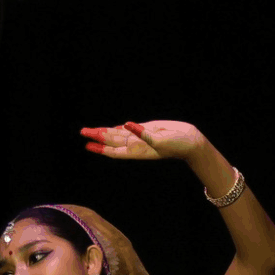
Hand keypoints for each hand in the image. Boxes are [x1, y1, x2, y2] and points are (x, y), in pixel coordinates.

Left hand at [80, 120, 206, 160]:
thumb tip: (127, 124)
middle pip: (113, 141)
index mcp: (138, 150)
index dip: (101, 148)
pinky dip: (119, 128)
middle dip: (98, 137)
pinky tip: (112, 127)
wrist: (191, 141)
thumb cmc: (178, 145)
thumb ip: (143, 133)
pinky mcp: (147, 129)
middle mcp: (137, 145)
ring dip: (105, 132)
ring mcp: (141, 137)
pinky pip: (129, 129)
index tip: (87, 145)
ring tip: (92, 130)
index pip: (115, 150)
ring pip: (119, 134)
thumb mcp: (160, 140)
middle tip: (83, 132)